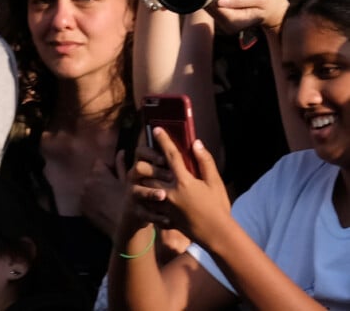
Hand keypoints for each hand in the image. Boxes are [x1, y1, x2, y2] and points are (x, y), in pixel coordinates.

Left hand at [80, 150, 127, 236]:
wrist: (125, 229)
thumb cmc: (130, 202)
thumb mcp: (129, 182)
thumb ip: (121, 165)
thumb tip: (121, 151)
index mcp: (98, 173)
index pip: (100, 163)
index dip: (108, 169)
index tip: (115, 177)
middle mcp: (87, 182)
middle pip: (93, 175)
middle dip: (101, 180)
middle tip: (113, 189)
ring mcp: (83, 196)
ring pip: (89, 188)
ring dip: (96, 190)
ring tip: (108, 200)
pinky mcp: (82, 209)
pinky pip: (86, 200)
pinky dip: (92, 202)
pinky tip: (103, 208)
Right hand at [116, 144, 170, 238]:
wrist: (136, 215)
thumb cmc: (151, 189)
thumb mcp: (153, 173)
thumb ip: (163, 160)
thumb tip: (181, 143)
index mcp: (141, 166)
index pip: (140, 152)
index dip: (151, 152)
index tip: (165, 157)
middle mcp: (134, 178)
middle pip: (138, 168)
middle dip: (155, 171)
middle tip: (172, 175)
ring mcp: (132, 194)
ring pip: (137, 190)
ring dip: (151, 192)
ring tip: (164, 195)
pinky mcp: (135, 211)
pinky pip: (144, 213)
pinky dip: (155, 216)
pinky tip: (168, 219)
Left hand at [146, 128, 231, 244]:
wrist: (218, 236)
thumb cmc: (219, 207)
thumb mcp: (215, 182)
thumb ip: (205, 161)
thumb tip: (196, 143)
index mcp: (184, 181)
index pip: (170, 155)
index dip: (163, 140)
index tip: (156, 129)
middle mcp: (171, 192)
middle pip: (151, 172)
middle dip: (148, 163)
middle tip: (148, 156)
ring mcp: (166, 207)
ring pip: (146, 189)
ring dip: (146, 180)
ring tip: (146, 174)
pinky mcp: (165, 218)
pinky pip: (150, 206)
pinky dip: (148, 198)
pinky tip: (150, 194)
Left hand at [209, 0, 288, 34]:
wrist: (276, 11)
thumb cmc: (271, 2)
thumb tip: (220, 0)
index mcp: (234, 21)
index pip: (213, 7)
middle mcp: (227, 25)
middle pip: (209, 7)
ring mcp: (224, 23)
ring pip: (209, 6)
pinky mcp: (223, 18)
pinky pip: (214, 5)